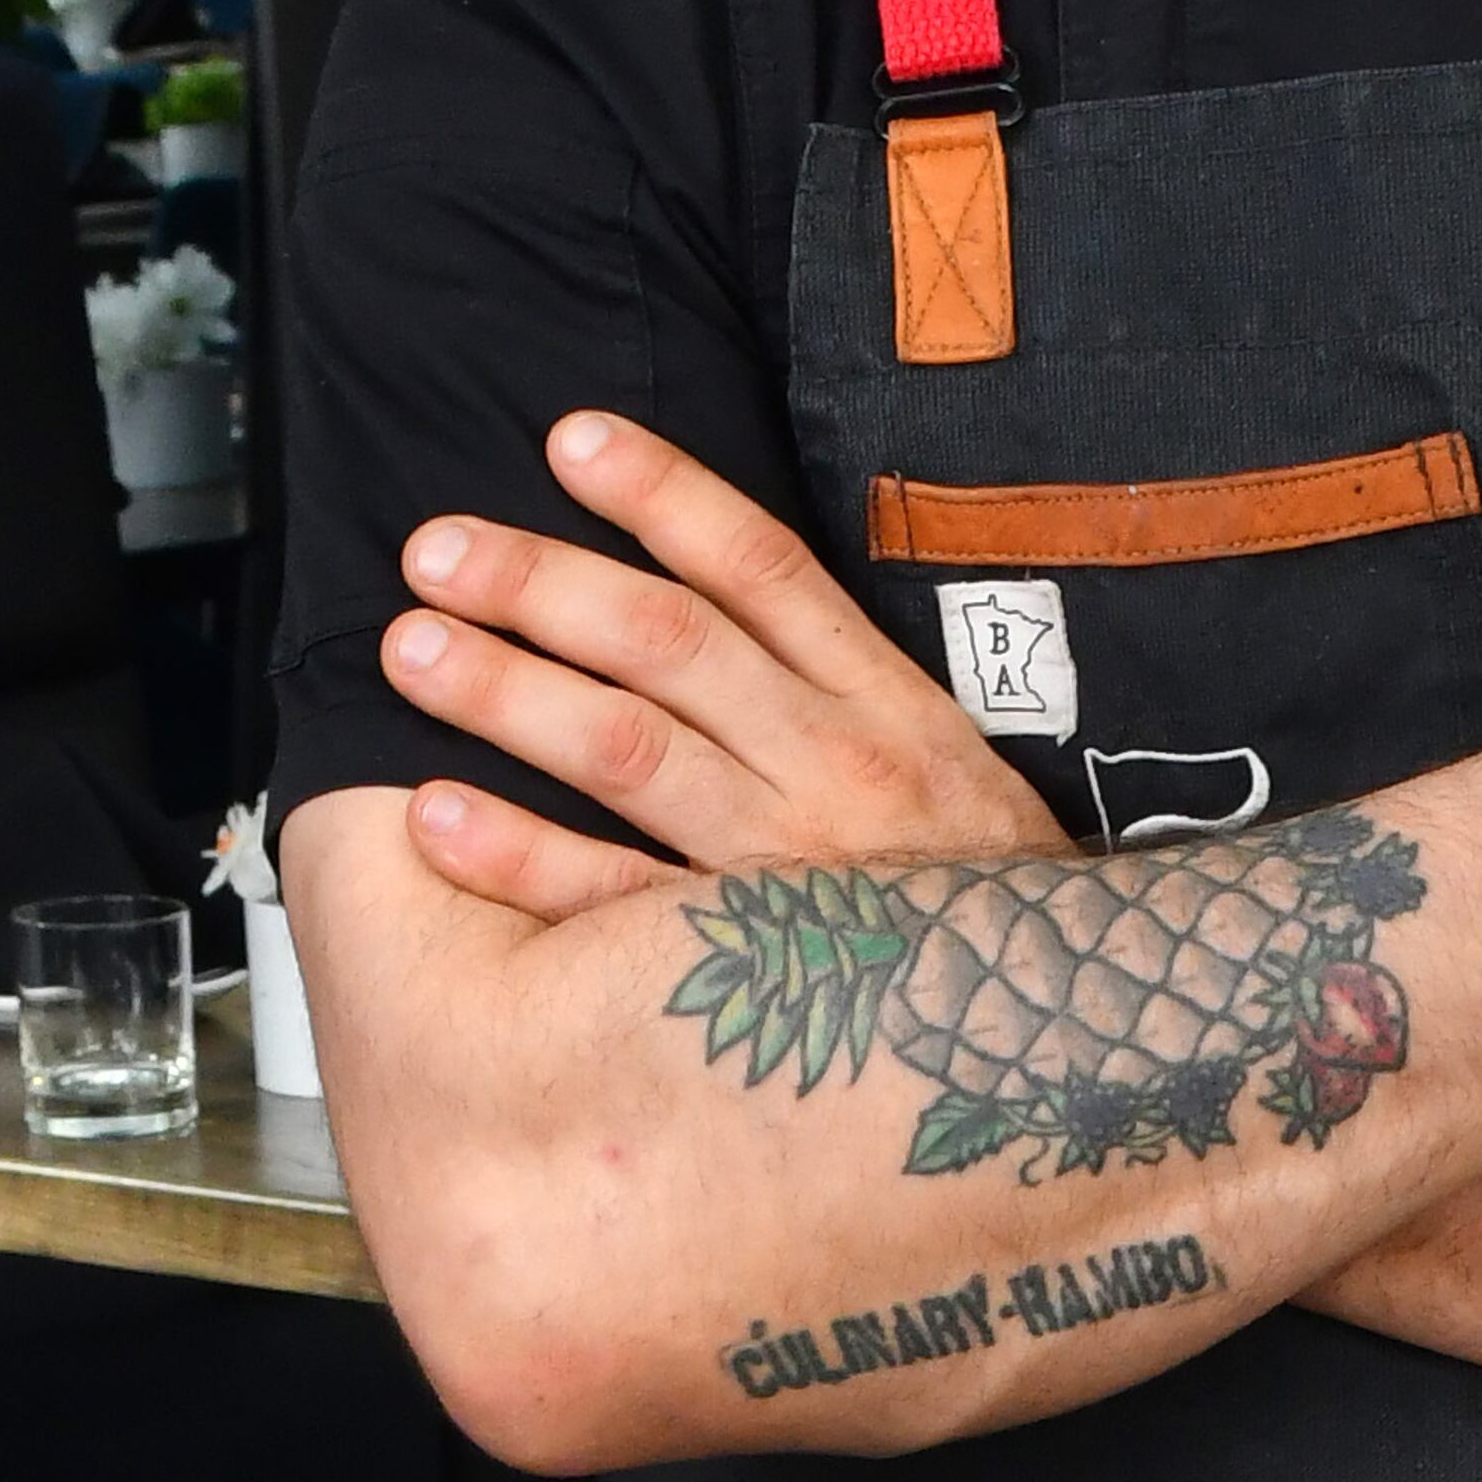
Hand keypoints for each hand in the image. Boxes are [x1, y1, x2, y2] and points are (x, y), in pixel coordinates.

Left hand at [382, 414, 1075, 922]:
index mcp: (884, 706)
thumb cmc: (977, 900)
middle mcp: (834, 768)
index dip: (662, 494)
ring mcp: (786, 867)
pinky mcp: (747, 967)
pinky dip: (520, 855)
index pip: (763, 569)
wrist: (1071, 1042)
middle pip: (667, 647)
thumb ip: (840, 689)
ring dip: (507, 692)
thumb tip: (717, 604)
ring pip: (629, 751)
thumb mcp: (946, 767)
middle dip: (541, 586)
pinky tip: (435, 814)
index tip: (566, 439)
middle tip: (436, 552)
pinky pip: (614, 900)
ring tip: (411, 649)